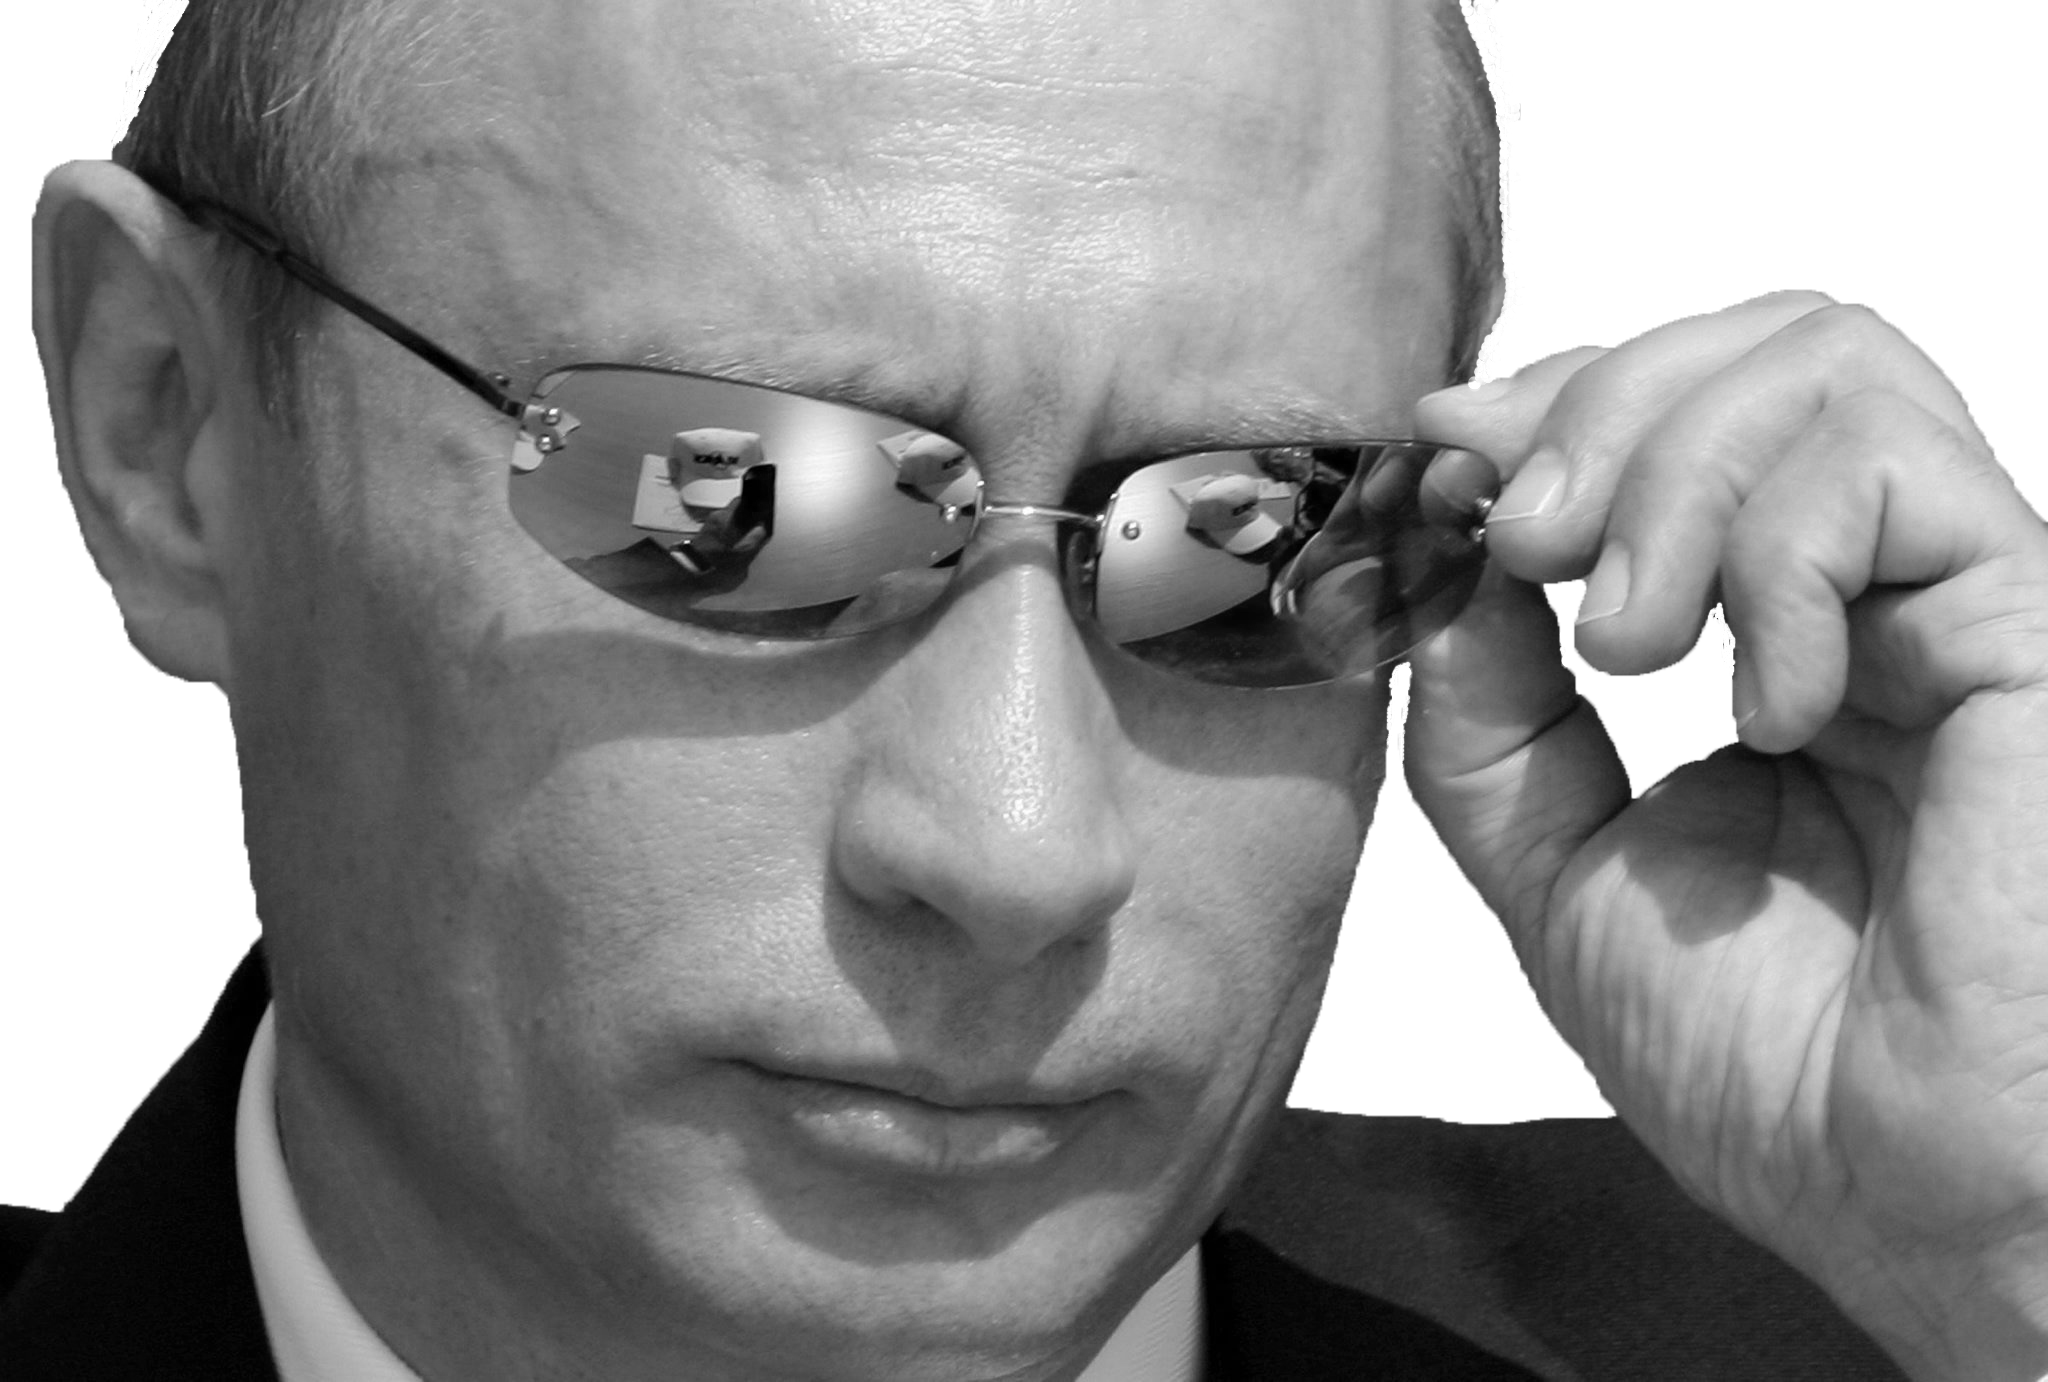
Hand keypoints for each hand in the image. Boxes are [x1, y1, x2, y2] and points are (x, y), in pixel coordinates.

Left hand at [1405, 291, 2047, 1380]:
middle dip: (1591, 412)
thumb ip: (1486, 716)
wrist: (1908, 1197)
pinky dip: (1774, 557)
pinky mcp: (2028, 621)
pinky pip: (1888, 469)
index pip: (1677, 411)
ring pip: (1818, 360)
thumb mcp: (1557, 865)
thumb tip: (1443, 561)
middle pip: (1746, 344)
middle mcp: (1870, 592)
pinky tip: (1764, 703)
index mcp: (1768, 634)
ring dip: (1669, 474)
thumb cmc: (1771, 1066)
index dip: (1545, 406)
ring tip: (1627, 641)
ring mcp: (1954, 595)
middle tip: (1522, 540)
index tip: (1442, 464)